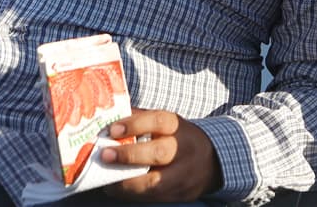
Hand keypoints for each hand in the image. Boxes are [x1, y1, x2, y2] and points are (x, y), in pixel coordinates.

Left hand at [99, 110, 220, 201]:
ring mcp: (183, 175)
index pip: (158, 122)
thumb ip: (140, 119)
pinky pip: (153, 198)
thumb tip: (108, 118)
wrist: (211, 162)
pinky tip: (116, 189)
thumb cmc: (178, 137)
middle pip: (158, 153)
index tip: (113, 129)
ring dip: (126, 183)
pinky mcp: (179, 195)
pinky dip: (132, 195)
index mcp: (177, 127)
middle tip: (105, 155)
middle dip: (128, 156)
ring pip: (154, 183)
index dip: (134, 124)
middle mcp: (183, 150)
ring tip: (106, 181)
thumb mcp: (166, 123)